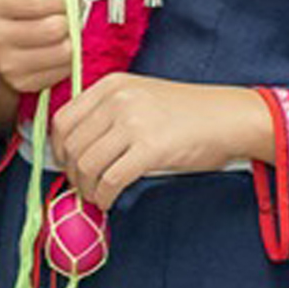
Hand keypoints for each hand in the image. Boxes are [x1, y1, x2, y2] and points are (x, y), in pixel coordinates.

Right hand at [0, 0, 74, 128]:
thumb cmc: (5, 10)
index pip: (41, 2)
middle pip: (55, 28)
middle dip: (69, 18)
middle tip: (68, 14)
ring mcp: (6, 63)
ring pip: (65, 51)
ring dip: (71, 39)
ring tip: (62, 31)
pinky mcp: (22, 82)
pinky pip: (64, 69)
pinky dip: (67, 58)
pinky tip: (55, 48)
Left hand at [49, 74, 273, 208]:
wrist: (230, 117)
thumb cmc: (188, 113)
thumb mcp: (140, 97)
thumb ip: (108, 114)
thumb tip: (75, 149)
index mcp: (111, 85)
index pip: (63, 119)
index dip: (58, 148)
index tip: (66, 164)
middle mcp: (117, 100)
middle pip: (71, 144)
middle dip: (71, 172)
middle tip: (81, 187)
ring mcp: (133, 123)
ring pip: (86, 164)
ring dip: (86, 188)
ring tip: (95, 197)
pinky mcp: (150, 149)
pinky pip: (110, 179)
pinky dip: (103, 196)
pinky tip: (109, 202)